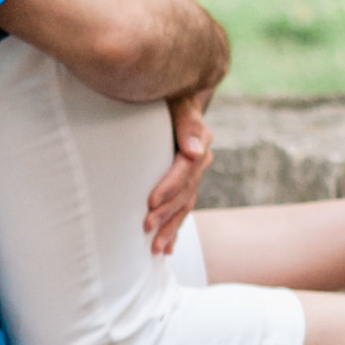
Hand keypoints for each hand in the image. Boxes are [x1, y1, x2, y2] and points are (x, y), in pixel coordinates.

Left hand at [144, 95, 213, 256]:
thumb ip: (187, 123)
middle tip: (145, 226)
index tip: (150, 202)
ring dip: (171, 227)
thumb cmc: (167, 94)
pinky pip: (182, 210)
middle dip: (166, 212)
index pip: (186, 168)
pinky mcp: (182, 184)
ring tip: (156, 248)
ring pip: (185, 205)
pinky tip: (166, 249)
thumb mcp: (177, 99)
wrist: (170, 96)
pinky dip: (174, 230)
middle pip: (186, 192)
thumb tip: (197, 152)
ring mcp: (192, 174)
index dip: (170, 186)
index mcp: (198, 140)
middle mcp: (199, 160)